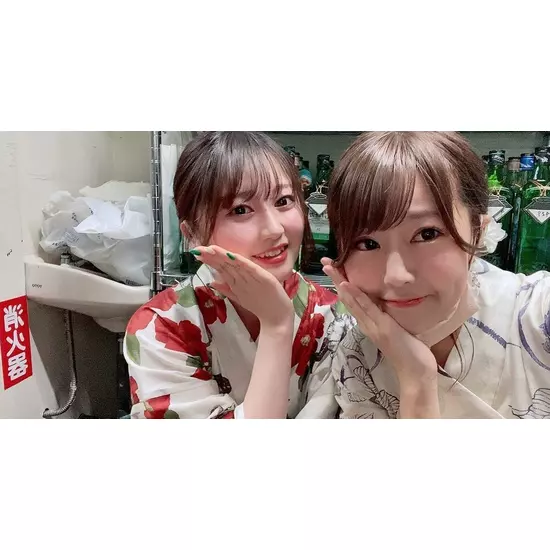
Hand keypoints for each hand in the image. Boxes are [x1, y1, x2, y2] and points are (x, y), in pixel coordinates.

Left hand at [192, 245, 293, 329]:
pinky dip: (240, 262)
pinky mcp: (263, 277)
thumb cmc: (262, 304)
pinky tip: (231, 256)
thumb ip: (227, 289)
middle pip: (226, 263)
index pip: (222, 266)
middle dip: (212, 255)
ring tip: (209, 248)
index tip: (196, 253)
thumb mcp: (240, 297)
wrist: (278, 316)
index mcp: (239, 279)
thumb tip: (212, 282)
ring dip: (222, 256)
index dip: (209, 259)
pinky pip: (249, 269)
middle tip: (197, 248)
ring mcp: (254, 275)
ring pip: (235, 264)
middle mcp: (245, 275)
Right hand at [322, 258, 439, 416]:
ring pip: (352, 301)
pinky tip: (347, 286)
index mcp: (370, 322)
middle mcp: (367, 323)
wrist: (416, 373)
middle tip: (324, 263)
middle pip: (347, 298)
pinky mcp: (382, 327)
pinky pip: (367, 309)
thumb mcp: (396, 328)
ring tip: (330, 268)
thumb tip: (386, 301)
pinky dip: (355, 297)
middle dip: (336, 279)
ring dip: (340, 283)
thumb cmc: (410, 352)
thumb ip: (388, 316)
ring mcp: (373, 326)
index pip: (352, 299)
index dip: (342, 283)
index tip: (333, 268)